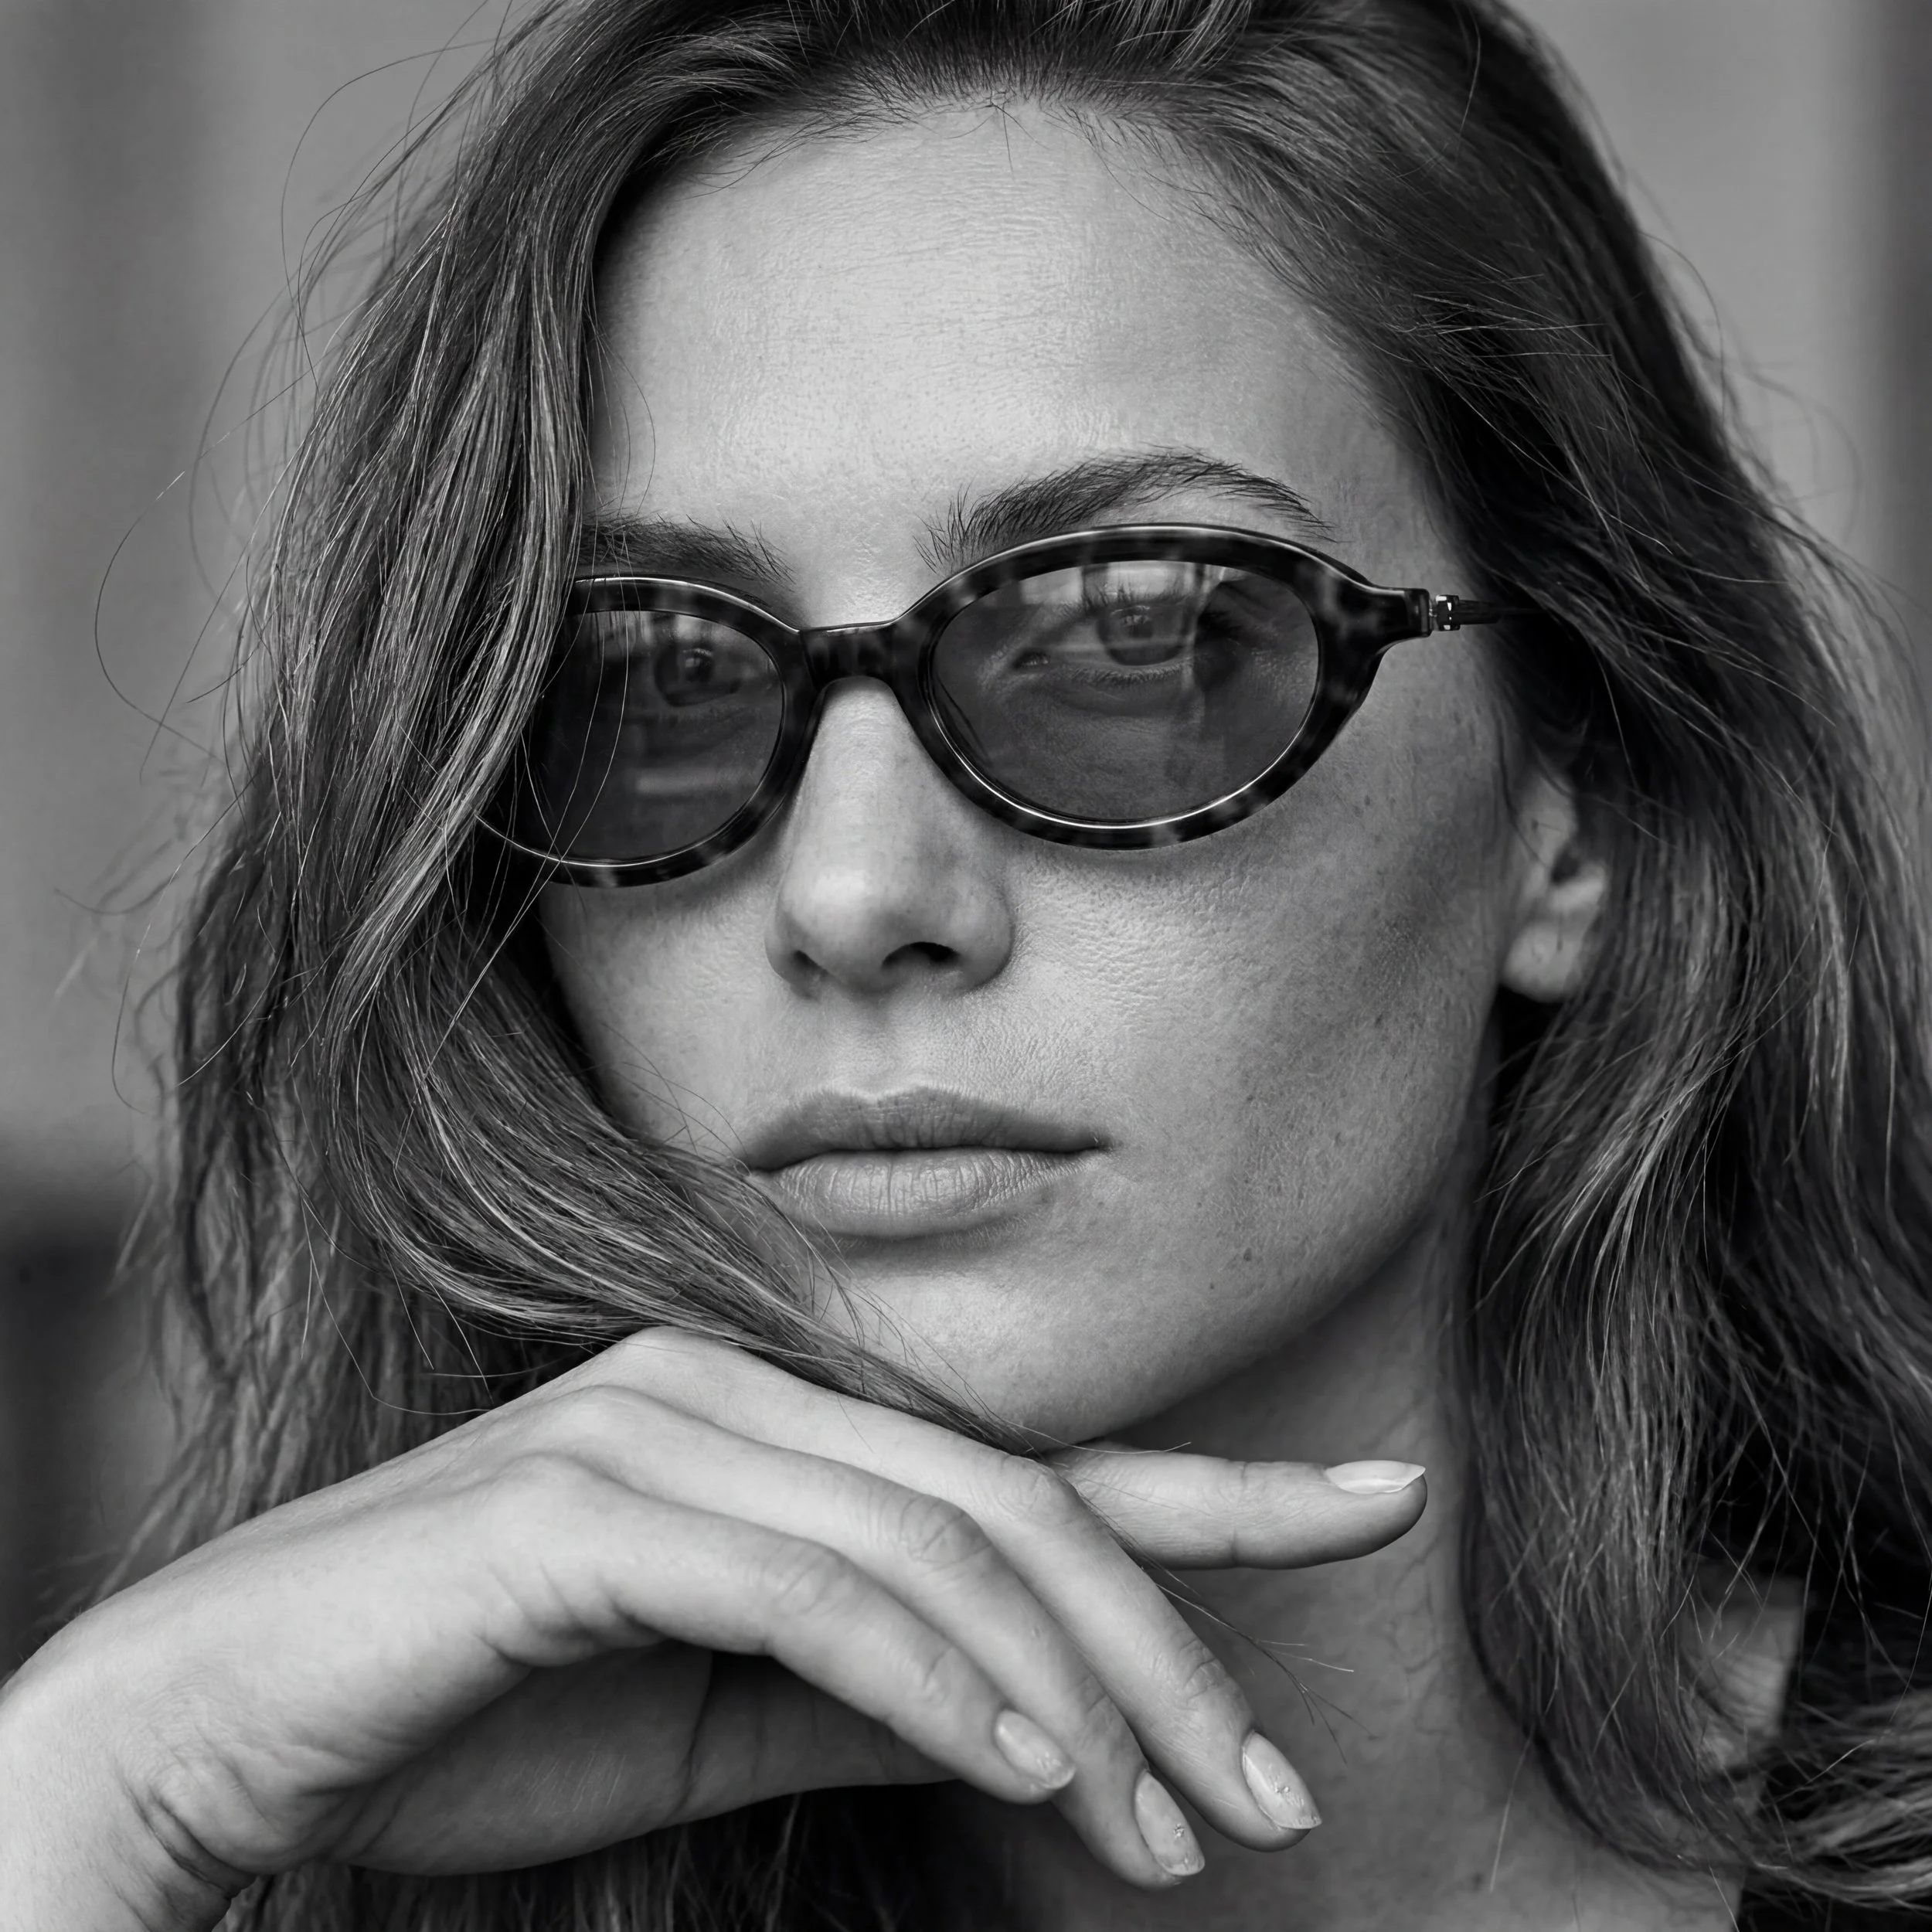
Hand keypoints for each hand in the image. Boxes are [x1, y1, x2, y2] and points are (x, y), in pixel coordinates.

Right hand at [0, 1329, 1424, 1928]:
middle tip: (1275, 1797)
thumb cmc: (476, 1716)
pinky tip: (1034, 1768)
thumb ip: (883, 1694)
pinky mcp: (595, 1502)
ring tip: (1180, 1834)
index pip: (1041, 1455)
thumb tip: (1047, 1720)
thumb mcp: (729, 1716)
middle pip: (1023, 1503)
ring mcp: (668, 1428)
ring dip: (1079, 1695)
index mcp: (784, 1421)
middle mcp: (742, 1382)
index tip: (1383, 1500)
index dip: (1224, 1488)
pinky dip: (941, 1681)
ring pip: (947, 1543)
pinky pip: (819, 1590)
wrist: (223, 1723)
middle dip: (1170, 1650)